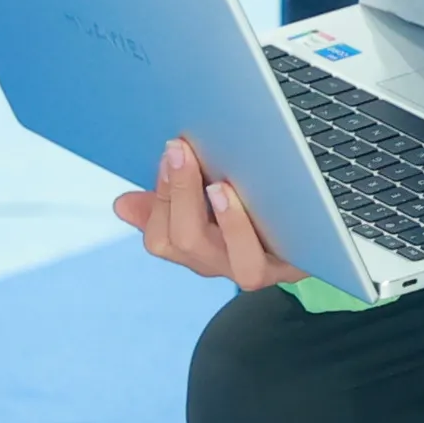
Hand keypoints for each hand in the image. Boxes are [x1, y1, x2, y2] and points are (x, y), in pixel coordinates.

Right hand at [112, 137, 307, 289]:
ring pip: (238, 265)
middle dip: (180, 194)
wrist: (301, 230)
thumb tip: (122, 206)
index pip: (160, 238)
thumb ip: (167, 202)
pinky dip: (267, 237)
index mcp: (195, 249)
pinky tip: (260, 205)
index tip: (169, 154)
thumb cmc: (247, 208)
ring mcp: (259, 270)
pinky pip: (279, 261)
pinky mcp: (294, 267)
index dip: (159, 198)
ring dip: (228, 222)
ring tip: (219, 186)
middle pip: (188, 244)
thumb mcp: (203, 201)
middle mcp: (222, 265)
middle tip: (181, 152)